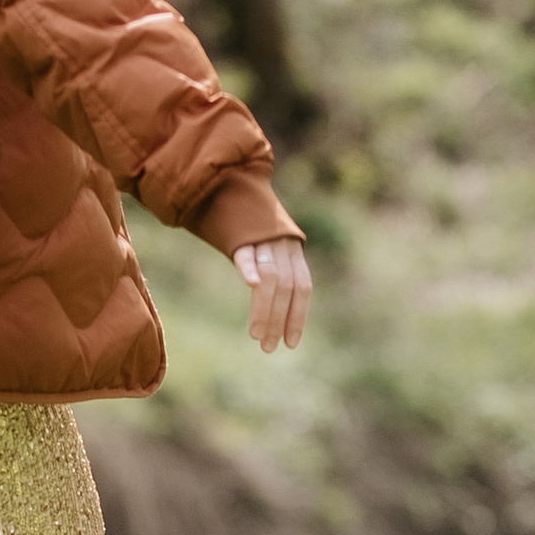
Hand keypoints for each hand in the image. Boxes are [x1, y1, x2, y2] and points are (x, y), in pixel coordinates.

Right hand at [233, 238, 311, 352]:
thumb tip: (275, 319)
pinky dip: (251, 267)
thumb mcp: (270, 249)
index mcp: (294, 251)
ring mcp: (263, 238)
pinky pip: (247, 253)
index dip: (298, 316)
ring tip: (256, 334)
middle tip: (269, 347)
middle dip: (279, 320)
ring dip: (264, 308)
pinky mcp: (240, 233)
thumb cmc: (249, 228)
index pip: (302, 288)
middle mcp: (283, 245)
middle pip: (286, 287)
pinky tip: (251, 284)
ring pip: (270, 277)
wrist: (231, 187)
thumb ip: (276, 277)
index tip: (290, 343)